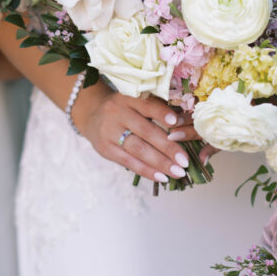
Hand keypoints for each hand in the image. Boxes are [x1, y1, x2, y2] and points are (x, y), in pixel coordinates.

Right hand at [75, 87, 204, 184]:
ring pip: (138, 149)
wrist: (91, 113)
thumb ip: (154, 108)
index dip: (161, 113)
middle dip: (167, 147)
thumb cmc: (123, 107)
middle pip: (145, 131)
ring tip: (178, 172)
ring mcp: (110, 132)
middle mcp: (118, 114)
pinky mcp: (106, 149)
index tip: (177, 122)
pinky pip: (129, 162)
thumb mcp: (134, 100)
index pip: (147, 105)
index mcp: (128, 98)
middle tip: (185, 160)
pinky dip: (147, 171)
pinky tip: (162, 177)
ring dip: (160, 163)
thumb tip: (183, 123)